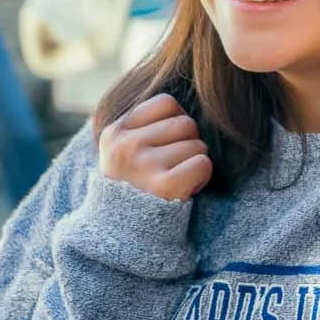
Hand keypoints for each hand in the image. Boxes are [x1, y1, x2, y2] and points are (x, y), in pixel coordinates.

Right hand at [98, 93, 212, 201]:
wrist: (121, 233)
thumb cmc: (134, 184)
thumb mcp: (124, 148)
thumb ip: (144, 122)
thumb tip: (187, 86)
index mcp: (116, 131)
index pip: (167, 102)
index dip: (175, 120)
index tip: (165, 143)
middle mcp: (127, 145)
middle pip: (186, 123)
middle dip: (187, 143)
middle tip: (172, 166)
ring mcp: (144, 164)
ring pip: (197, 144)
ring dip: (194, 162)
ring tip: (175, 178)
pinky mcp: (164, 185)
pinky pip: (203, 164)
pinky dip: (201, 177)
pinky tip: (184, 189)